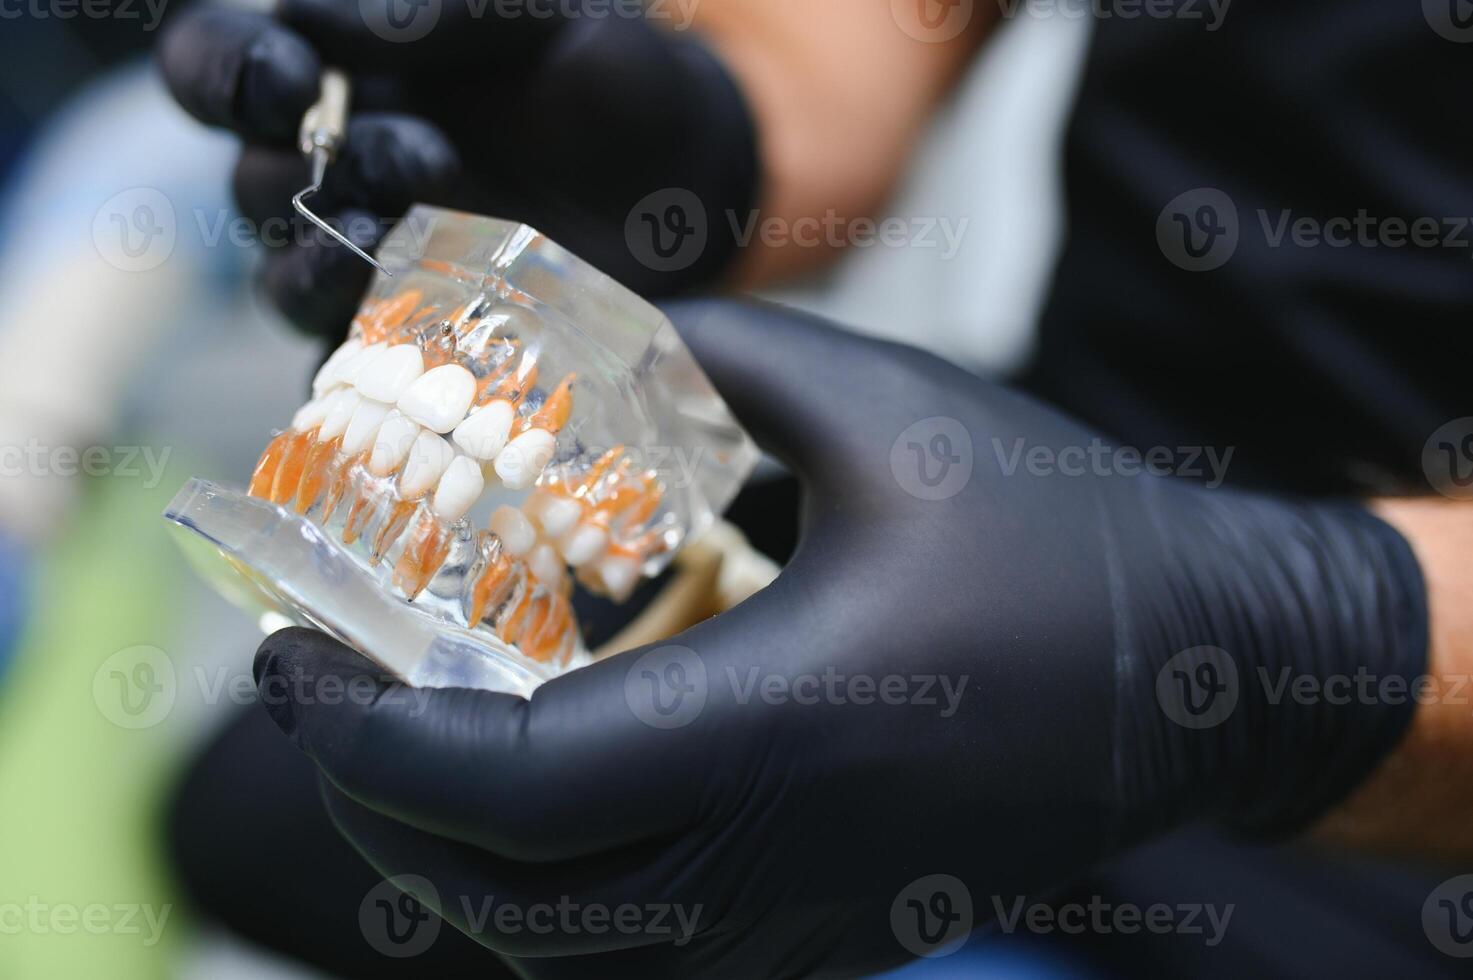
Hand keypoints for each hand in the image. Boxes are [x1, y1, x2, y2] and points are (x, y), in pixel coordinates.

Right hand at [157, 0, 757, 335]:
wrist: (691, 179)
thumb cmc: (610, 79)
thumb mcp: (540, 19)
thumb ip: (437, 12)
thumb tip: (311, 20)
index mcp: (341, 78)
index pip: (217, 68)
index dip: (222, 76)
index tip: (292, 79)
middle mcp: (340, 173)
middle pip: (248, 188)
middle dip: (301, 175)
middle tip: (418, 156)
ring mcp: (380, 268)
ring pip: (285, 284)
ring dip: (318, 266)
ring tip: (390, 242)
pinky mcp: (423, 346)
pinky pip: (355, 374)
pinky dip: (361, 365)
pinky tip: (410, 346)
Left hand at [253, 300, 1426, 975]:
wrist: (1205, 673)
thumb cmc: (1060, 532)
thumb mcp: (889, 406)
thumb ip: (713, 356)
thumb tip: (580, 341)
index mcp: (789, 724)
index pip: (512, 792)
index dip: (367, 738)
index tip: (295, 655)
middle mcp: (781, 858)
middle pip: (501, 898)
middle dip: (375, 803)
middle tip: (324, 690)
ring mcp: (804, 920)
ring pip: (557, 957)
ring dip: (447, 861)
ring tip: (405, 743)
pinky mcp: (826, 936)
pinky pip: (632, 961)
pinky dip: (538, 896)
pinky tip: (532, 794)